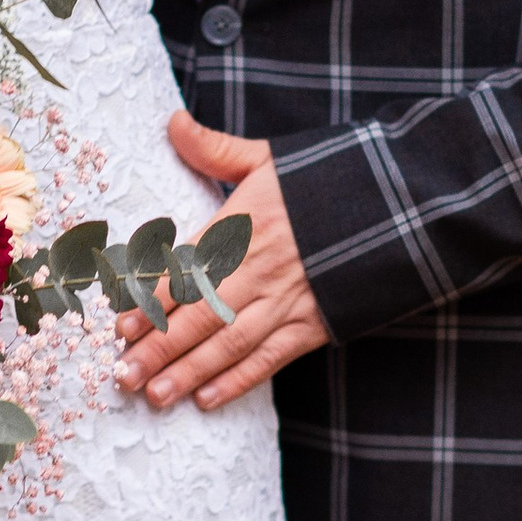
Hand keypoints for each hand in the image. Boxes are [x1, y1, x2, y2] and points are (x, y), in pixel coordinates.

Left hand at [114, 111, 328, 408]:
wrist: (403, 207)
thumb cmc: (329, 180)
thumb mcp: (270, 157)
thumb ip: (216, 149)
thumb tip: (172, 121)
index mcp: (242, 227)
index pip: (184, 271)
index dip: (150, 302)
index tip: (118, 326)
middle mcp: (258, 268)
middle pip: (198, 316)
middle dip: (158, 348)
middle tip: (122, 375)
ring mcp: (287, 301)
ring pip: (228, 345)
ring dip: (189, 372)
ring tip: (155, 396)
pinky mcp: (314, 325)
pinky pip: (269, 359)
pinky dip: (238, 382)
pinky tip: (208, 399)